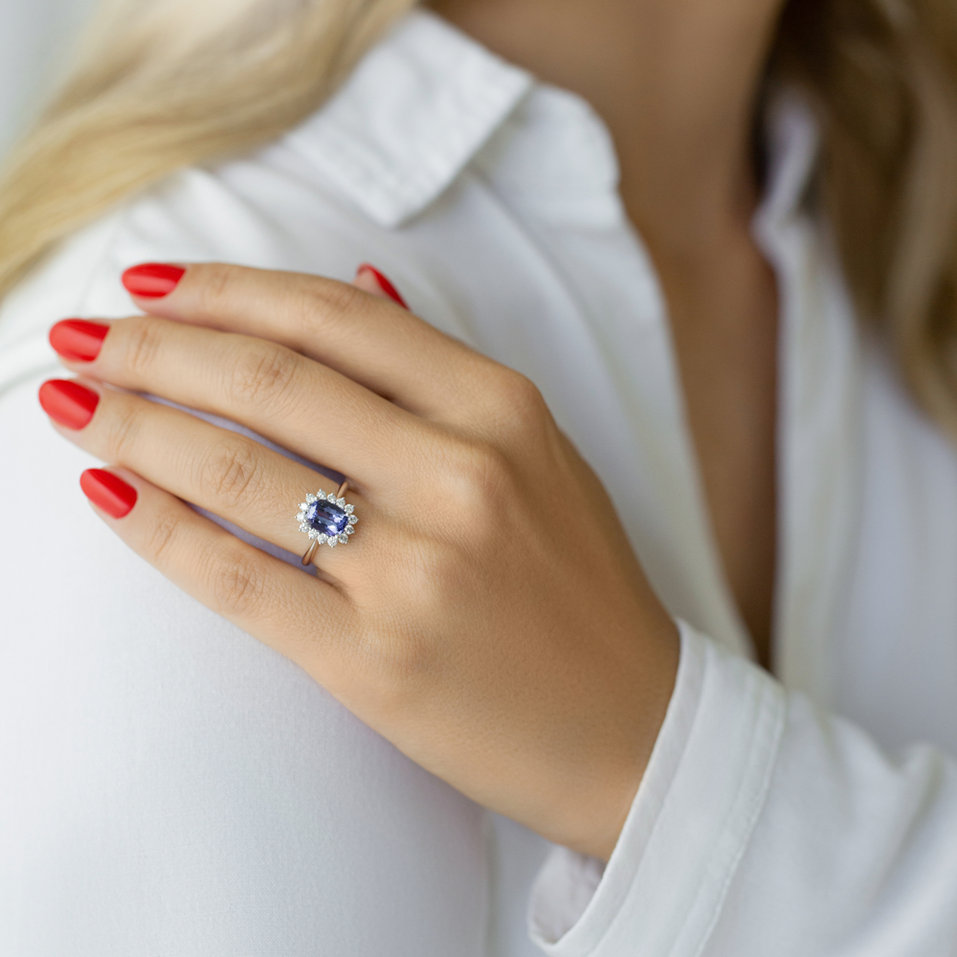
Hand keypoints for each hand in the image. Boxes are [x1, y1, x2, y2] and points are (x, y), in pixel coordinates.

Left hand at [39, 261, 679, 862]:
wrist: (632, 726)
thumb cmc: (582, 589)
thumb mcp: (542, 455)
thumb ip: (446, 373)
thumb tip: (361, 285)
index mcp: (502, 411)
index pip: (336, 318)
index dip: (227, 290)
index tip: (153, 283)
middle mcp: (460, 475)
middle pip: (272, 381)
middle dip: (155, 346)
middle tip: (85, 335)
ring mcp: (416, 570)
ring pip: (238, 472)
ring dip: (134, 426)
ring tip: (72, 403)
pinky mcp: (374, 660)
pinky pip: (237, 580)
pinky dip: (157, 531)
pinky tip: (106, 494)